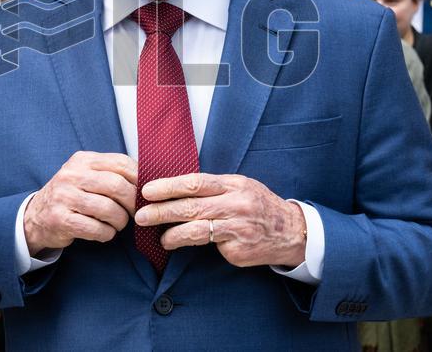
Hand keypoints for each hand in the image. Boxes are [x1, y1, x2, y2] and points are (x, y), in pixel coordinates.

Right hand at [24, 151, 137, 255]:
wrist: (36, 216)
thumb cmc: (71, 195)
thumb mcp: (86, 175)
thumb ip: (111, 172)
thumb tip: (148, 178)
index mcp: (82, 160)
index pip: (120, 163)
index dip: (139, 178)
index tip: (145, 192)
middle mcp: (72, 175)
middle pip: (117, 186)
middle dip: (132, 203)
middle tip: (136, 212)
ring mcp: (64, 197)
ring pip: (108, 209)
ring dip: (120, 221)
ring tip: (118, 224)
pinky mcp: (61, 220)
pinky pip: (96, 229)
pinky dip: (107, 234)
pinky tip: (105, 232)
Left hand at [135, 173, 306, 267]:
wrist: (291, 231)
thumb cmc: (257, 206)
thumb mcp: (239, 187)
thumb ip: (212, 188)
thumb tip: (174, 189)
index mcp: (233, 184)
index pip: (196, 182)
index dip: (170, 186)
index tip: (148, 190)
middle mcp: (235, 203)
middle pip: (192, 206)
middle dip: (162, 211)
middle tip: (141, 215)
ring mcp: (237, 227)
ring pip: (197, 229)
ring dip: (172, 233)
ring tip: (158, 237)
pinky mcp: (238, 248)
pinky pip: (209, 246)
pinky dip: (188, 244)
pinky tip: (175, 244)